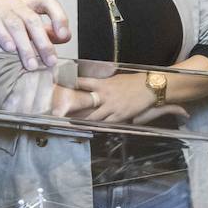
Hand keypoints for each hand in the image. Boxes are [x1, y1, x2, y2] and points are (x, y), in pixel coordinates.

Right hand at [0, 0, 69, 70]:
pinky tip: (8, 49)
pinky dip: (2, 35)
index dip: (58, 17)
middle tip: (50, 62)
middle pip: (32, 19)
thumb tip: (65, 37)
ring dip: (24, 45)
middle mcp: (14, 2)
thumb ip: (41, 32)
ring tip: (30, 64)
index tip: (64, 36)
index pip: (48, 3)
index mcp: (26, 4)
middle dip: (43, 42)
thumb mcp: (20, 28)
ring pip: (14, 24)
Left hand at [62, 73, 187, 123]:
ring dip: (82, 120)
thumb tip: (96, 89)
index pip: (82, 82)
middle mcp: (104, 96)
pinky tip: (91, 128)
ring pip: (92, 116)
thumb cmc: (134, 82)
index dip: (69, 83)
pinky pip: (105, 123)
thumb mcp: (117, 79)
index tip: (57, 84)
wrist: (150, 87)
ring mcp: (111, 107)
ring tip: (71, 123)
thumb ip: (105, 85)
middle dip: (70, 108)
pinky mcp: (119, 116)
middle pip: (83, 103)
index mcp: (103, 84)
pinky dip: (98, 125)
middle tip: (58, 111)